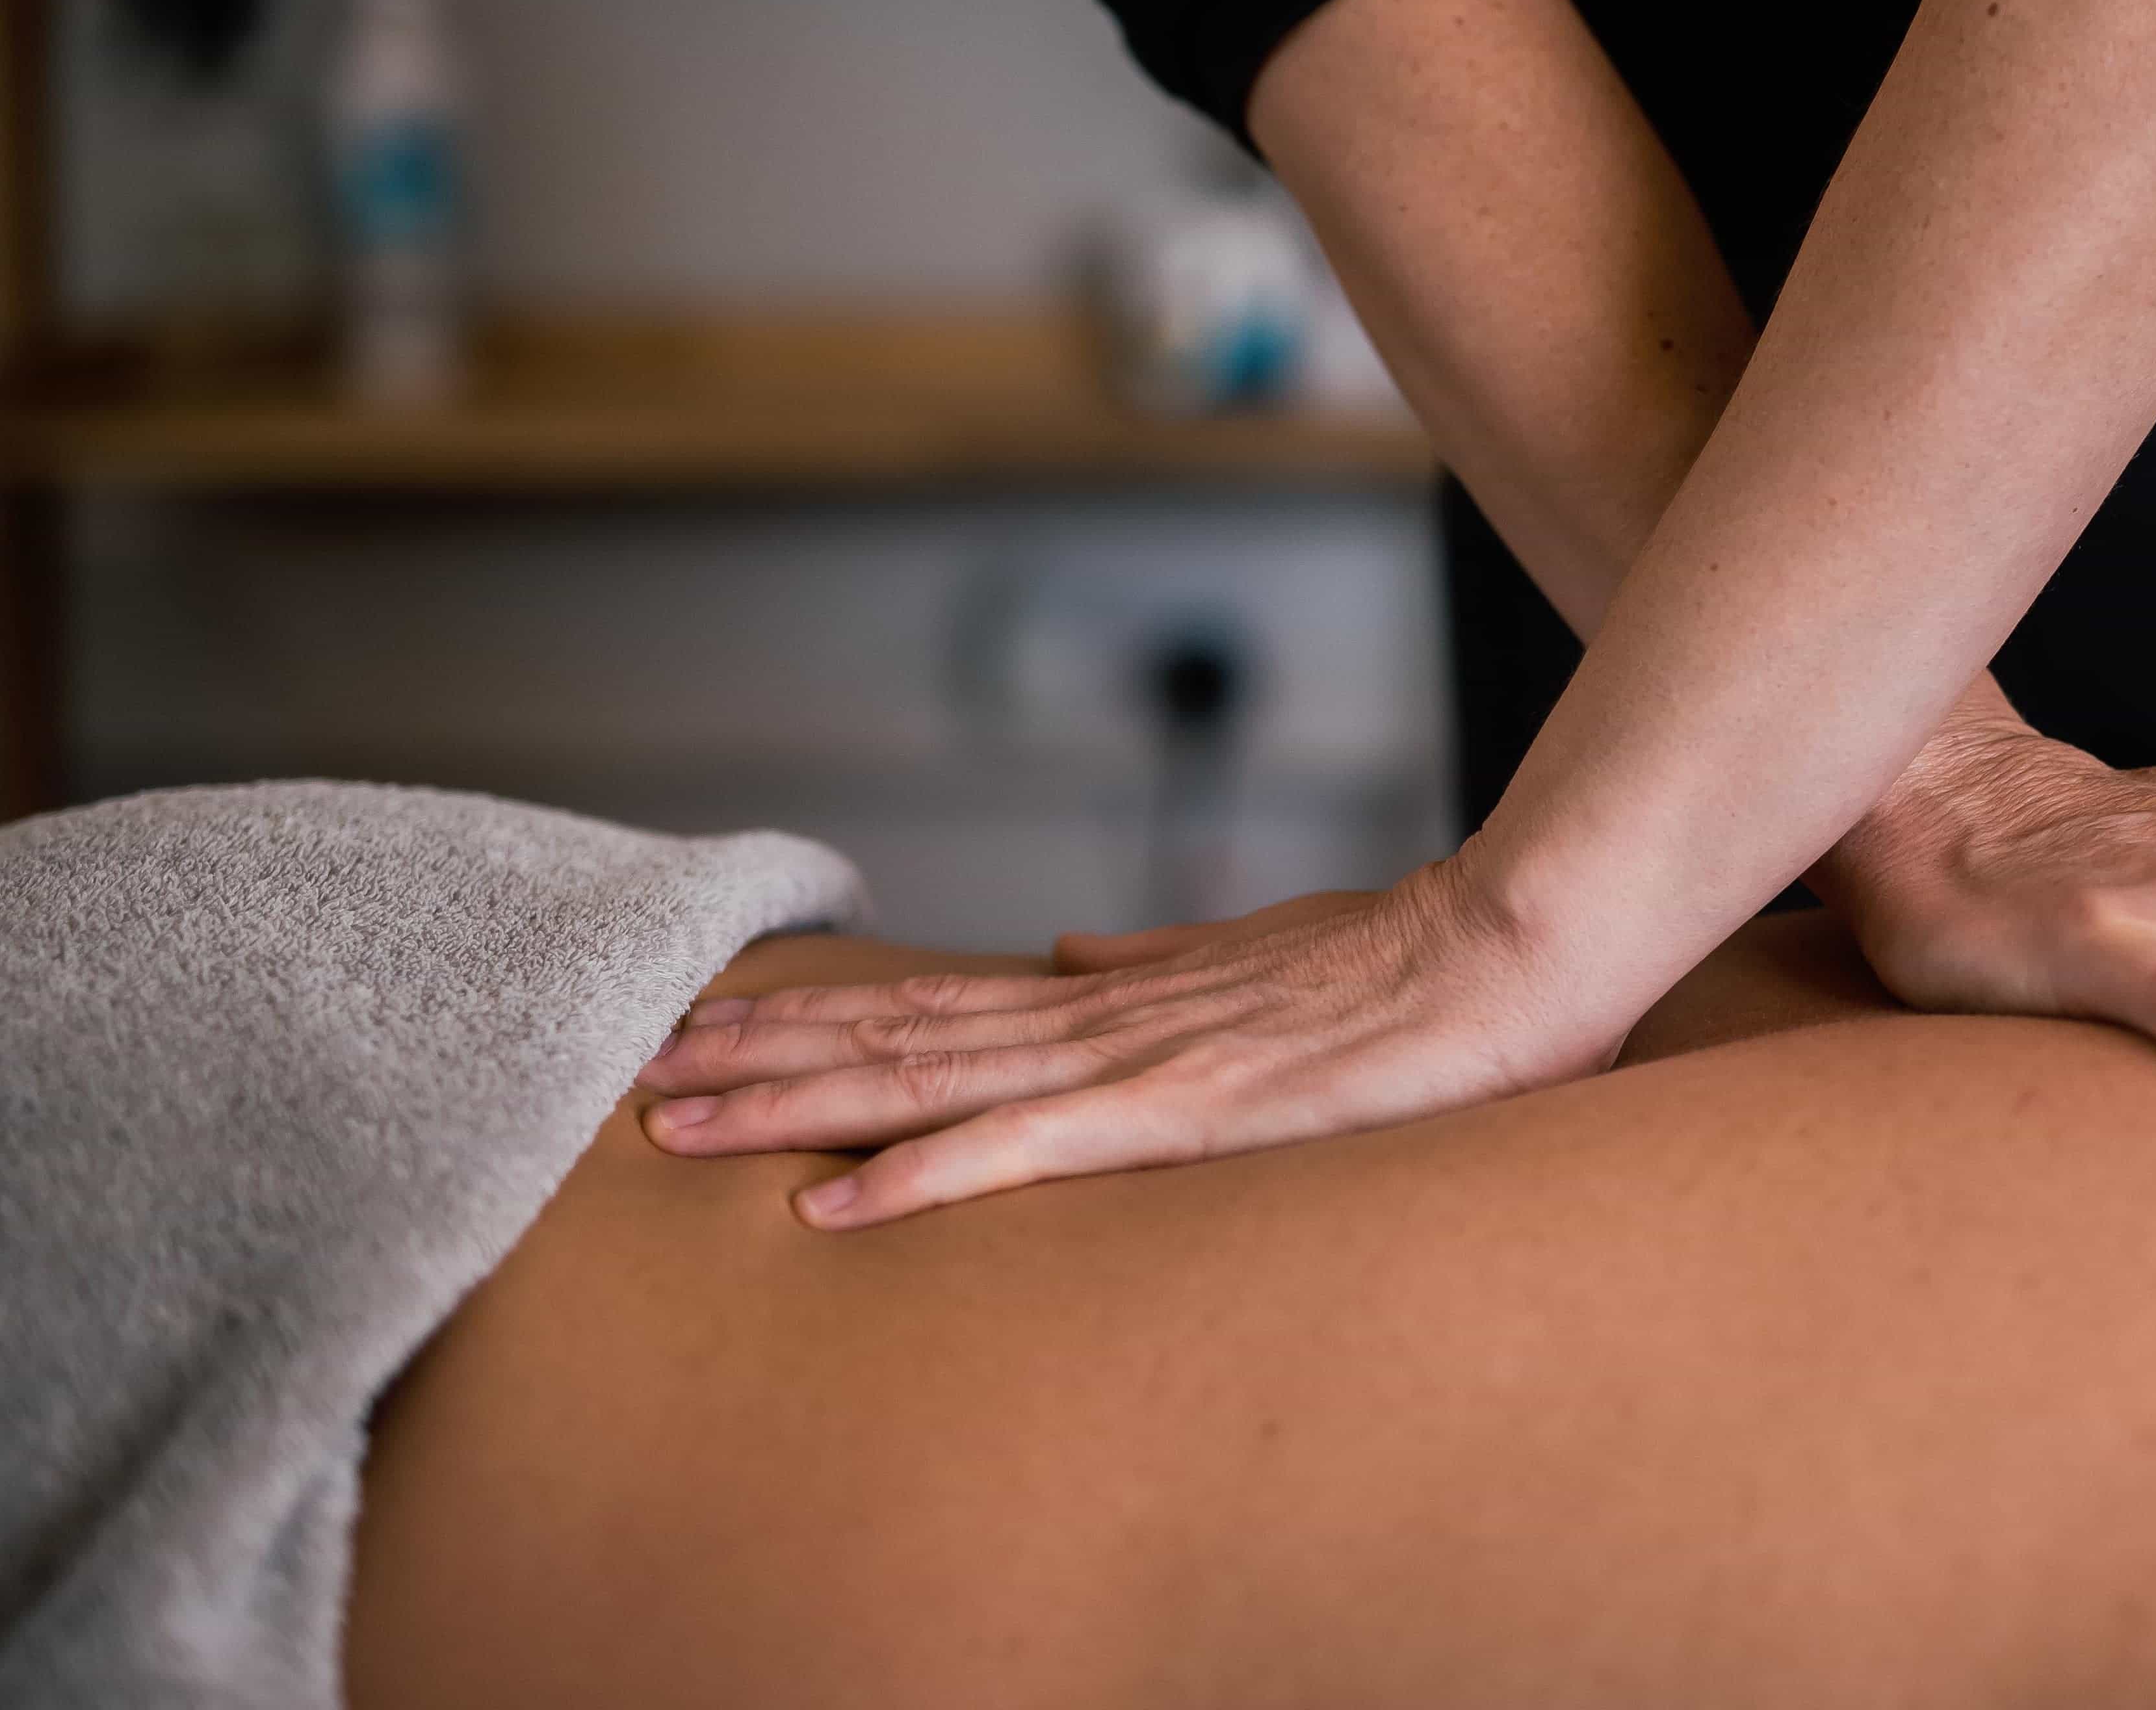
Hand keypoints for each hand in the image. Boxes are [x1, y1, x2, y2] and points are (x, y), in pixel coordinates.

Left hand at [633, 858, 1633, 1227]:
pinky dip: (924, 1179)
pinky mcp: (1186, 1112)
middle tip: (642, 1075)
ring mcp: (1138, 1063)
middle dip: (765, 1058)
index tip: (715, 1024)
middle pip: (900, 1036)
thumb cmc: (1411, 961)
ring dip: (800, 1105)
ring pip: (932, 1080)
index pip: (936, 1004)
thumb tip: (1067, 951)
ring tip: (684, 1122)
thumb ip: (1160, 960)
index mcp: (1121, 992)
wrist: (1513, 947)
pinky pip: (1029, 1154)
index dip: (819, 1014)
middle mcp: (1104, 1018)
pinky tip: (836, 1208)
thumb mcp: (1265, 957)